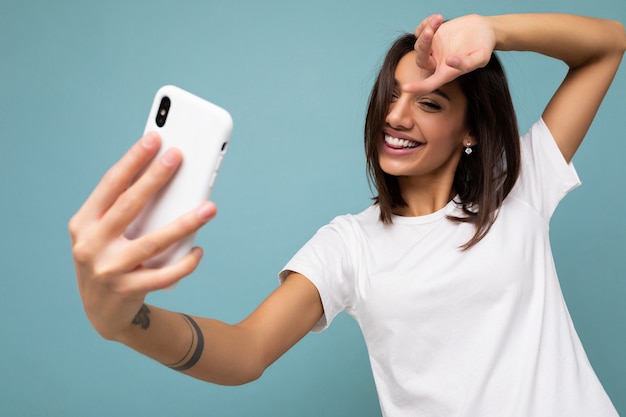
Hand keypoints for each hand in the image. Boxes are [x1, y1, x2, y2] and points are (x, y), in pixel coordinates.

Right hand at [69, 132, 216, 339]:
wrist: (101, 312)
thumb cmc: (108, 259)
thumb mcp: (104, 234)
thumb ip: (124, 209)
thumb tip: (164, 176)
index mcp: (84, 223)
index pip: (110, 185)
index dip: (132, 160)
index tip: (154, 138)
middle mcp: (91, 244)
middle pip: (130, 204)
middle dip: (156, 177)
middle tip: (179, 155)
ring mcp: (108, 269)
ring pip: (154, 241)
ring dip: (185, 223)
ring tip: (210, 207)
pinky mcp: (127, 290)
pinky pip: (164, 275)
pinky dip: (185, 263)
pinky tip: (199, 250)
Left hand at [408, 14, 495, 92]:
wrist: (483, 29)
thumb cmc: (484, 47)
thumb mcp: (481, 57)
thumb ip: (468, 63)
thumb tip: (450, 62)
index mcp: (447, 72)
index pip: (429, 84)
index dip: (417, 87)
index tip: (405, 88)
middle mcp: (437, 62)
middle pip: (421, 60)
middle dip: (423, 45)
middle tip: (430, 32)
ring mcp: (433, 48)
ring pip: (419, 44)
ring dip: (426, 30)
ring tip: (439, 19)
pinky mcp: (433, 35)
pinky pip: (420, 31)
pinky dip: (424, 24)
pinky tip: (437, 18)